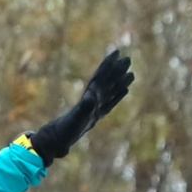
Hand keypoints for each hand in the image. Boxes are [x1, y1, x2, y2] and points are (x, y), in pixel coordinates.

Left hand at [25, 48, 134, 164]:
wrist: (59, 138)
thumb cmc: (66, 128)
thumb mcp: (76, 118)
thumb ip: (84, 107)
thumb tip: (91, 98)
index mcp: (89, 96)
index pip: (100, 77)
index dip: (108, 64)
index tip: (117, 53)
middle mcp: (93, 98)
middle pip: (108, 81)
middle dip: (117, 70)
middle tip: (128, 59)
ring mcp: (95, 106)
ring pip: (111, 91)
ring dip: (120, 82)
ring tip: (131, 74)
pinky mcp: (96, 115)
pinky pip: (111, 102)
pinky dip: (118, 96)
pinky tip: (125, 90)